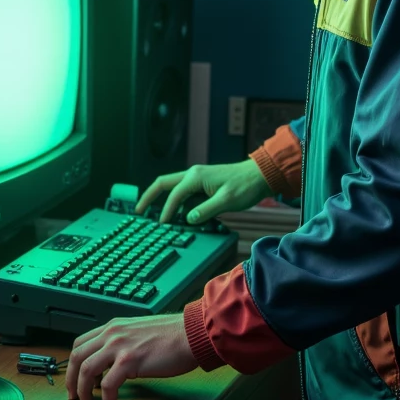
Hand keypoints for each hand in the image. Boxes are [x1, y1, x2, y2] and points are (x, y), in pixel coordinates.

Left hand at [66, 313, 195, 399]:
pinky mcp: (130, 361)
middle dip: (71, 379)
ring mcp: (119, 346)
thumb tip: (112, 362)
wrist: (191, 333)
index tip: (76, 378)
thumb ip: (123, 341)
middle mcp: (112, 333)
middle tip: (75, 395)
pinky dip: (106, 396)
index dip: (73, 363)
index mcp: (113, 327)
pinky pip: (107, 383)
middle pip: (77, 356)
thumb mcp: (139, 331)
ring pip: (86, 370)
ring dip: (84, 390)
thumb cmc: (172, 335)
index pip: (80, 343)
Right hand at [136, 158, 268, 224]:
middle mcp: (193, 174)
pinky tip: (181, 216)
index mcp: (195, 177)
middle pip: (163, 184)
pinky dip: (179, 204)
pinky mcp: (203, 184)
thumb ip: (206, 210)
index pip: (174, 195)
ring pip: (173, 188)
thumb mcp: (226, 201)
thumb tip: (188, 219)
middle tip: (138, 211)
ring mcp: (197, 178)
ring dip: (165, 202)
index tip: (162, 225)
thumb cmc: (245, 186)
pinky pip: (185, 193)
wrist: (260, 175)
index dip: (167, 211)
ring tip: (159, 218)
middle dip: (149, 197)